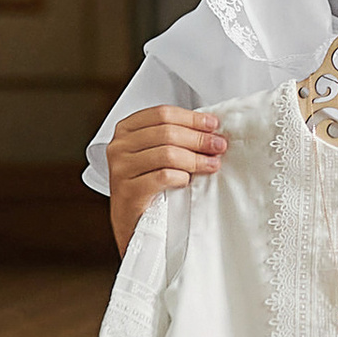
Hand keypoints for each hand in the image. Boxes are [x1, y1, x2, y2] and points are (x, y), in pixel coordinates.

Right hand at [106, 104, 224, 252]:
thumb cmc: (146, 185)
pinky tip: (187, 181)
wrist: (132, 223)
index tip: (212, 124)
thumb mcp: (156, 154)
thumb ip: (175, 138)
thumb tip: (210, 131)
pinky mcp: (128, 191)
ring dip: (196, 159)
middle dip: (199, 139)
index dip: (191, 118)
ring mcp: (121, 169)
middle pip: (167, 132)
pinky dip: (181, 177)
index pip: (162, 113)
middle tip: (218, 145)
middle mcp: (119, 147)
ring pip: (167, 154)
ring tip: (211, 164)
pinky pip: (162, 177)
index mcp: (126, 131)